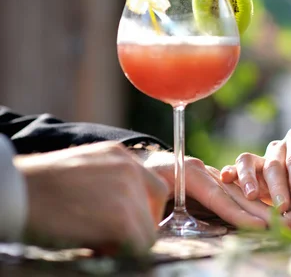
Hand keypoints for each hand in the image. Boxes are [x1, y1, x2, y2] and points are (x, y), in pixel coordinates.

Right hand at [14, 142, 168, 254]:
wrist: (16, 191)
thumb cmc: (40, 189)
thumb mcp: (84, 173)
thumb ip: (110, 186)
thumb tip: (127, 216)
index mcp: (120, 155)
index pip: (154, 187)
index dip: (142, 211)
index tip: (123, 224)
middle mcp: (130, 168)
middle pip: (155, 207)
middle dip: (138, 226)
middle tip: (109, 237)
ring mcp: (128, 191)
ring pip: (148, 231)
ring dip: (127, 241)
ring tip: (96, 240)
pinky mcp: (121, 217)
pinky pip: (139, 245)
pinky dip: (122, 253)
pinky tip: (96, 247)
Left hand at [143, 151, 290, 228]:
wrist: (129, 165)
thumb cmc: (135, 183)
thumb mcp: (144, 195)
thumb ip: (157, 213)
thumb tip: (168, 232)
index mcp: (187, 173)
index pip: (218, 197)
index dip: (239, 214)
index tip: (261, 227)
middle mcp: (201, 170)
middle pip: (235, 193)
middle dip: (261, 210)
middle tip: (286, 223)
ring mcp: (206, 174)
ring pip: (238, 192)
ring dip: (261, 207)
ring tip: (283, 219)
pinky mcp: (208, 181)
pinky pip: (232, 193)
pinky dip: (250, 204)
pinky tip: (266, 215)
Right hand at [220, 127, 290, 212]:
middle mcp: (281, 145)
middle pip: (275, 163)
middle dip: (278, 186)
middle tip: (283, 206)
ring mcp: (264, 156)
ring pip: (250, 160)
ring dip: (249, 178)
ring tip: (252, 195)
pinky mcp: (251, 171)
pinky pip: (238, 168)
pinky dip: (232, 173)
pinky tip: (225, 178)